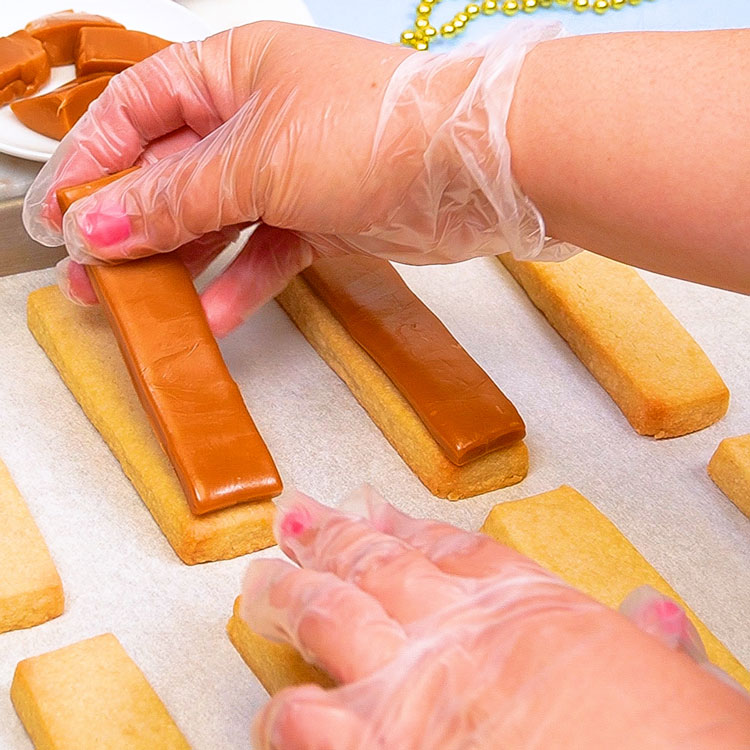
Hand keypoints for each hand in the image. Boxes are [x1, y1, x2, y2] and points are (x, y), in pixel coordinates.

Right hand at [23, 21, 559, 335]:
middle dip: (130, 224)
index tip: (61, 215)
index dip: (93, 162)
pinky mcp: (321, 218)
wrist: (472, 169)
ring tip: (141, 306)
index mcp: (231, 71)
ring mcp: (291, 172)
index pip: (137, 110)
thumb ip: (176, 196)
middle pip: (172, 172)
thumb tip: (102, 221)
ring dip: (179, 262)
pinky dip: (242, 282)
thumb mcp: (255, 160)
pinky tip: (213, 316)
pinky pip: (267, 252)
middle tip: (91, 275)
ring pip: (216, 220)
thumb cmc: (372, 128)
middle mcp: (257, 118)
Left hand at [241, 487, 749, 748]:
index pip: (453, 549)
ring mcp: (409, 692)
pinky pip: (308, 725)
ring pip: (329, 619)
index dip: (407, 528)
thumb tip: (654, 613)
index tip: (378, 513)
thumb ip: (653, 646)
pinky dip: (285, 714)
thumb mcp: (683, 686)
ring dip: (290, 596)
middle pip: (378, 565)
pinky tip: (272, 708)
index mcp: (527, 609)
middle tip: (298, 518)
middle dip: (332, 538)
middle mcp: (459, 635)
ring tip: (261, 580)